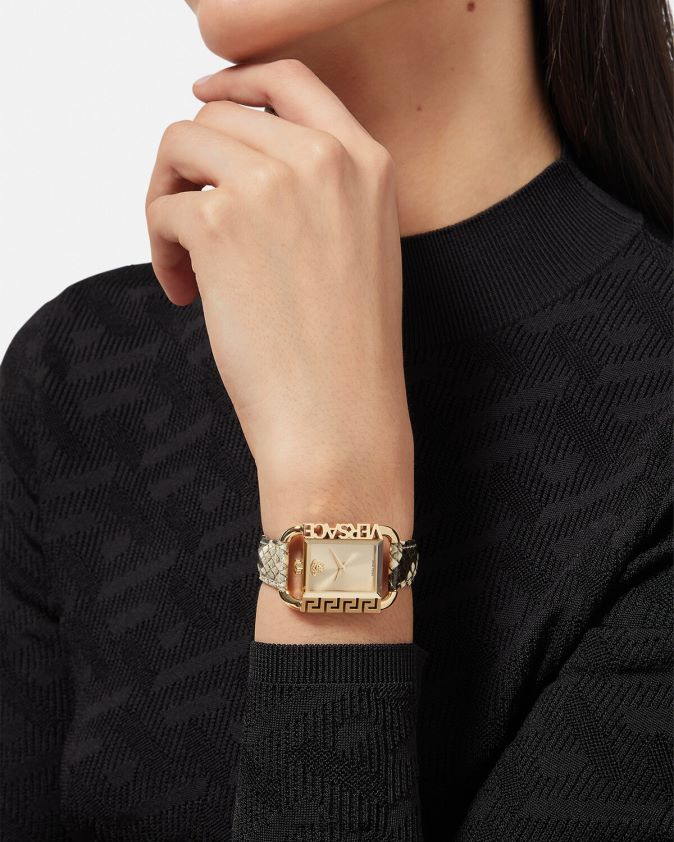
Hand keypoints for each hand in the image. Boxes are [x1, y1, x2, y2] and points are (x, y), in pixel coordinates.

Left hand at [145, 60, 413, 640]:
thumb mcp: (361, 249)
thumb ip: (315, 189)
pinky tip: (186, 294)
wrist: (340, 420)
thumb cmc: (349, 355)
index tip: (206, 101)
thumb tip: (234, 159)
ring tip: (187, 261)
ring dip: (168, 199)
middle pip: (218, 114)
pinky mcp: (221, 224)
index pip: (290, 79)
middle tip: (189, 223)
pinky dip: (160, 248)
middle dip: (190, 164)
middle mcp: (322, 160)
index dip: (237, 82)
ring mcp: (271, 186)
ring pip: (180, 145)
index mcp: (368, 163)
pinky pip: (162, 207)